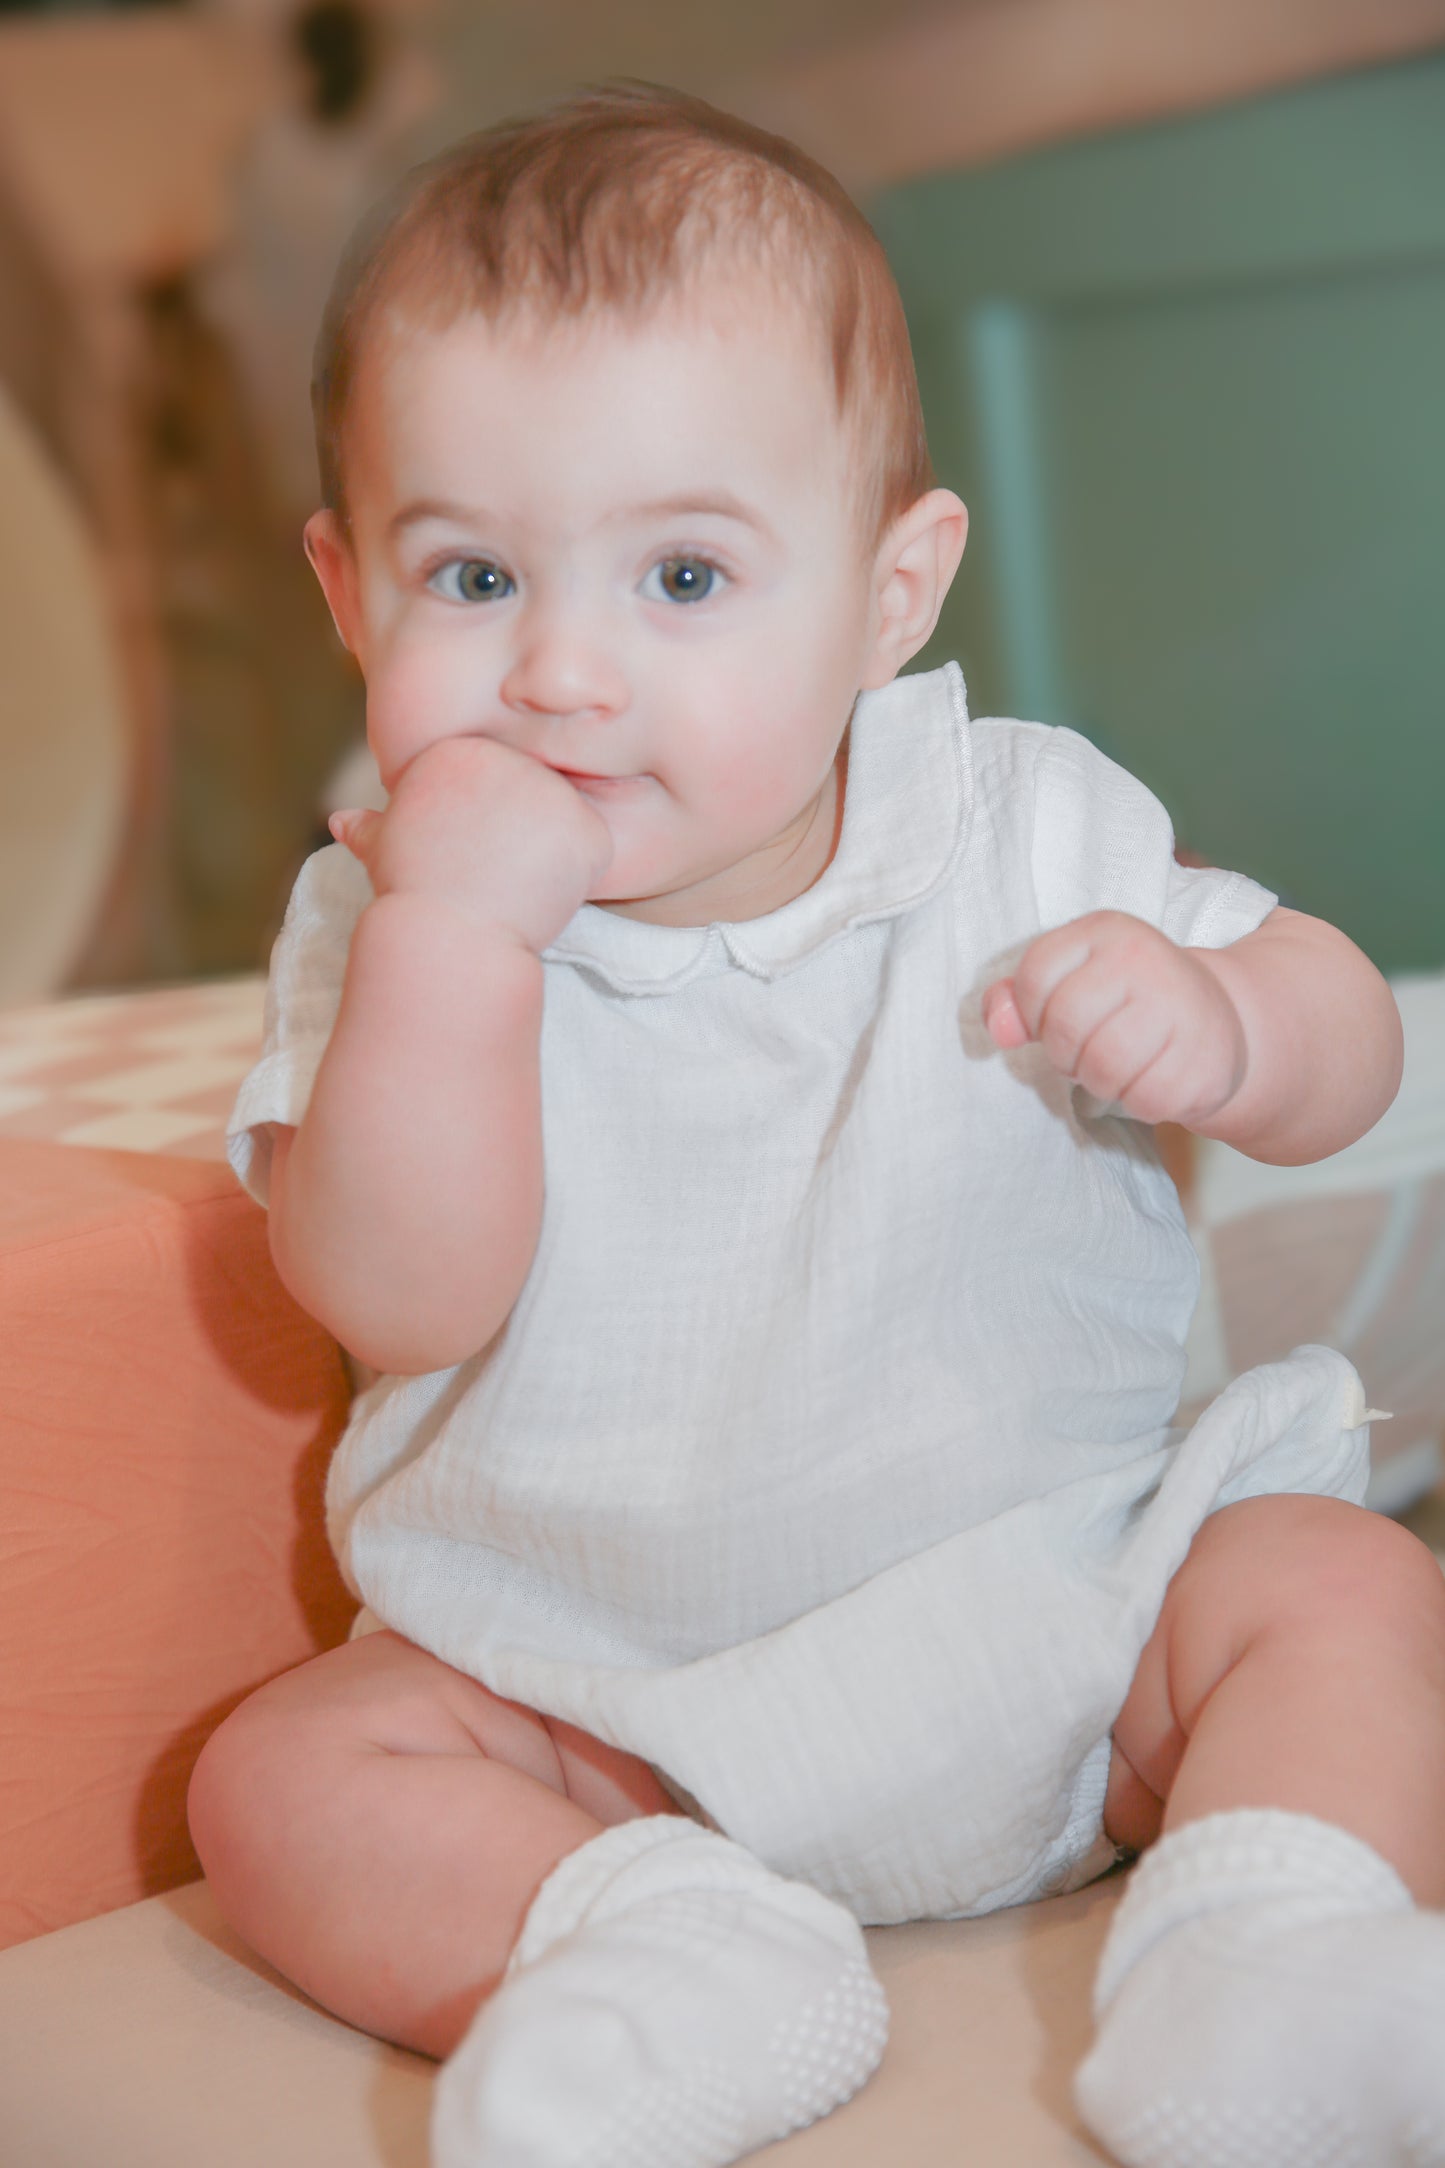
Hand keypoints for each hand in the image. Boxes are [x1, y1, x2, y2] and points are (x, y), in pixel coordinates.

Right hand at [329, 735, 613, 954]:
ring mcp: (551, 789)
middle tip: (490, 877)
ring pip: (564, 823)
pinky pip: (593, 851)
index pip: (492, 785)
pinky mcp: (586, 826)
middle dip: (517, 841)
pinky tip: (543, 895)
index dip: (481, 833)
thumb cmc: (411, 898)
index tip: (463, 861)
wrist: (446, 938)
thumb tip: (342, 822)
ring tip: (512, 886)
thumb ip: (374, 829)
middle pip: (530, 798)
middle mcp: (506, 756)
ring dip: (547, 858)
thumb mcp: (386, 852)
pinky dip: (577, 879)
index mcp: (457, 751)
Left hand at [982, 911, 1247, 1127]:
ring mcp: (1181, 1007)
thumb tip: (999, 1030)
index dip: (1033, 1013)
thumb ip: (1017, 999)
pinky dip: (1137, 1101)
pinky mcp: (1205, 1060)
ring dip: (1098, 1081)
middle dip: (1065, 1054)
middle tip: (1091, 1049)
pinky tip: (1154, 1077)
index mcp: (1105, 930)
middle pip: (1064, 1026)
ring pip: (1100, 1068)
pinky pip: (1142, 1100)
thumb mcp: (1071, 981)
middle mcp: (1145, 958)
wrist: (1219, 1018)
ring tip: (1120, 1064)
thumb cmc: (1127, 1002)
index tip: (1060, 1015)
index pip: (1033, 977)